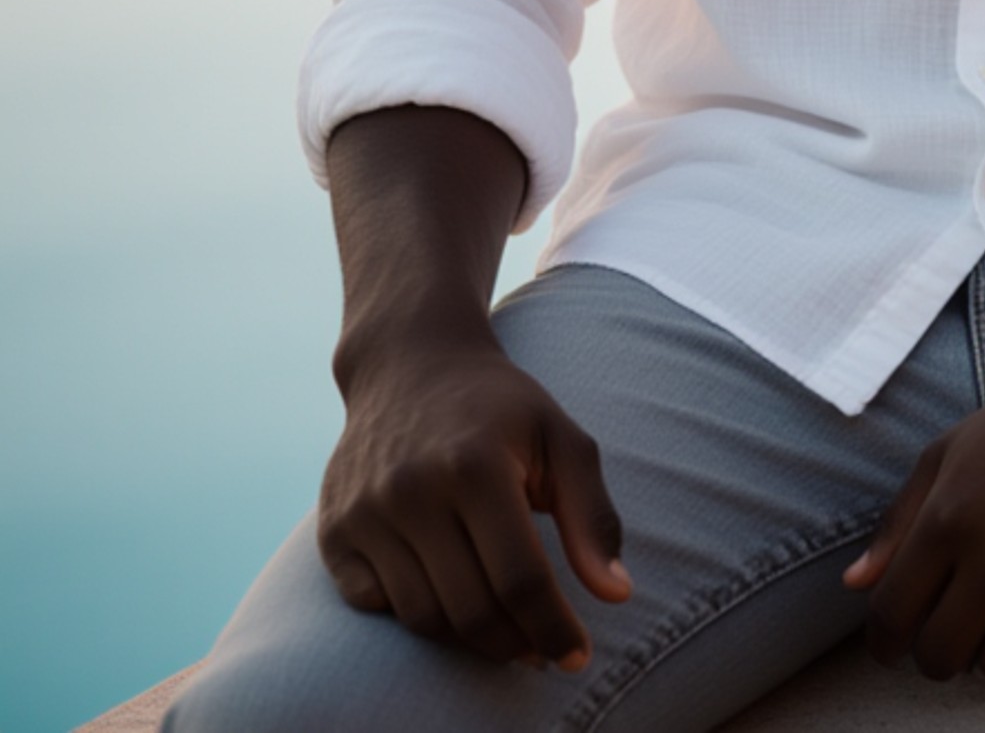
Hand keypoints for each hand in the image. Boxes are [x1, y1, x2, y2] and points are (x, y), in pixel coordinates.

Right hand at [317, 333, 630, 671]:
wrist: (409, 362)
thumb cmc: (499, 406)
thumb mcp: (560, 437)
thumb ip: (592, 514)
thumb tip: (617, 595)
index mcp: (475, 464)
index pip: (519, 579)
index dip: (553, 628)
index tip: (577, 654)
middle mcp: (411, 490)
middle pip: (471, 609)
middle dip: (517, 644)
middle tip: (544, 650)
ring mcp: (365, 513)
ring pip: (423, 618)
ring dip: (471, 641)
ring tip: (508, 633)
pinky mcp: (335, 531)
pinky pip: (376, 605)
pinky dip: (418, 615)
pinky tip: (451, 597)